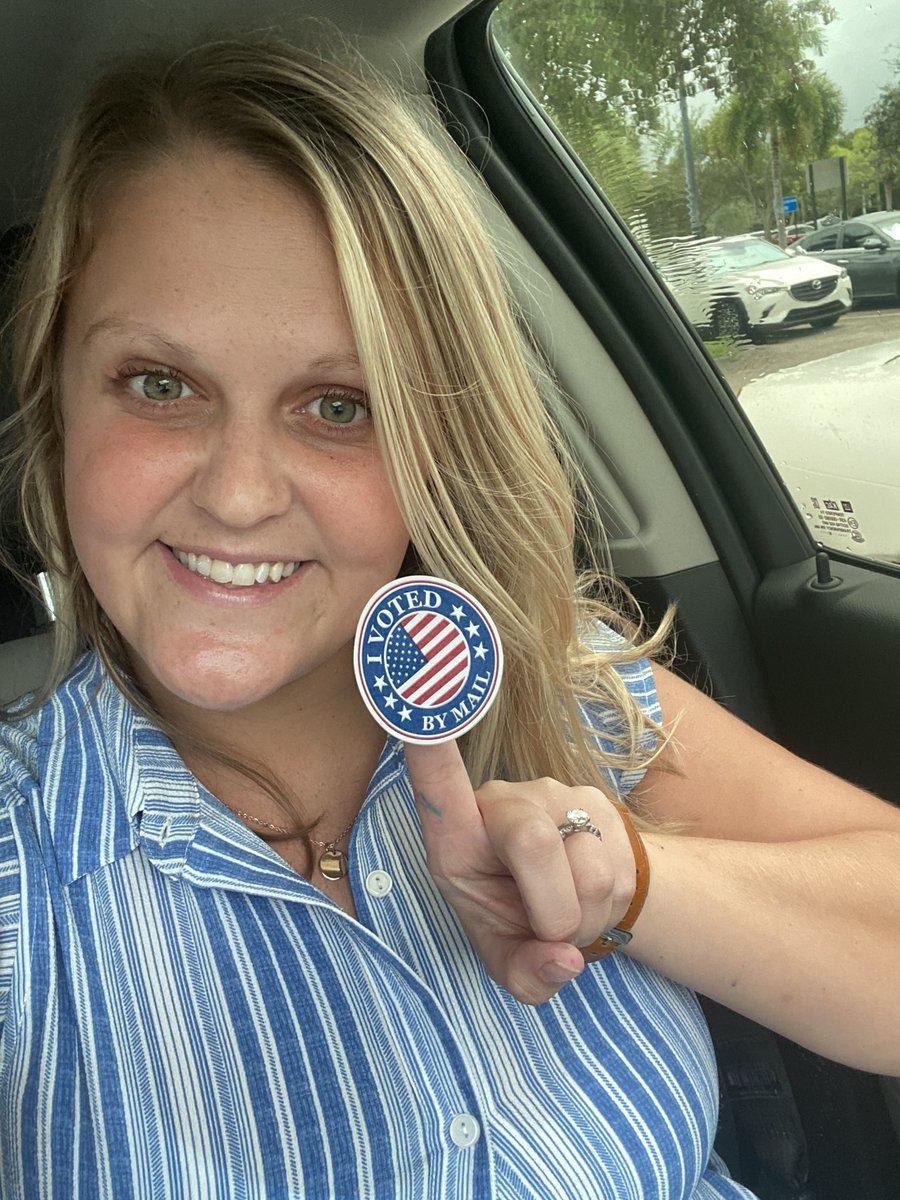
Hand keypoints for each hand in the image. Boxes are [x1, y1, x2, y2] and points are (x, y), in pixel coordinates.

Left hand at [404, 739, 637, 1004]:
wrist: (584, 900)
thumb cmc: (521, 920)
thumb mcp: (509, 959)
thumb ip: (525, 975)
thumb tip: (561, 960)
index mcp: (459, 838)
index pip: (439, 787)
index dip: (428, 746)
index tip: (419, 699)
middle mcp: (503, 803)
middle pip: (533, 844)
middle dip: (553, 913)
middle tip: (552, 933)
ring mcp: (555, 797)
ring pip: (588, 870)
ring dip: (586, 916)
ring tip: (568, 913)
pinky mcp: (600, 804)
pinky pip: (618, 869)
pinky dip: (608, 907)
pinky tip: (592, 898)